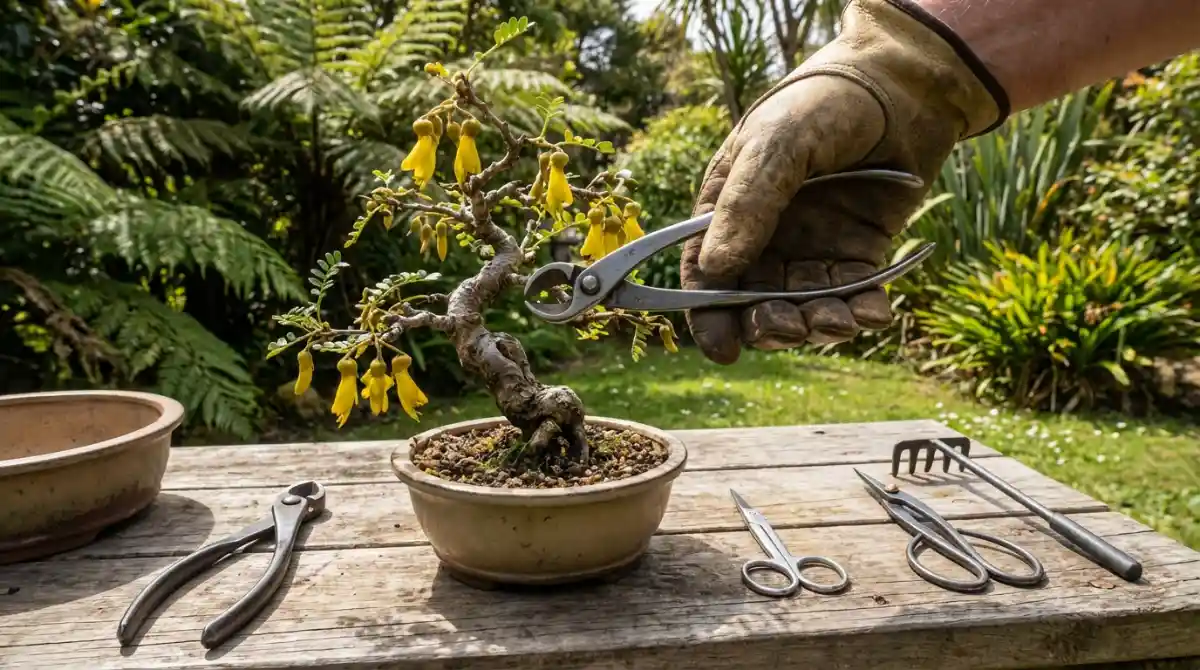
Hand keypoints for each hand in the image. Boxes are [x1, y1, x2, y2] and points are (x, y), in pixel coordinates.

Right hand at [682, 0, 1008, 363]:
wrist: (904, 85)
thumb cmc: (824, 103)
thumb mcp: (775, 144)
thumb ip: (747, 204)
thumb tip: (716, 269)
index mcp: (727, 208)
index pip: (706, 273)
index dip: (709, 316)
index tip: (723, 348)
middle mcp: (765, 234)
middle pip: (754, 301)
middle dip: (769, 324)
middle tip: (790, 327)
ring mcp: (812, 245)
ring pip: (803, 305)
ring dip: (817, 323)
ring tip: (837, 322)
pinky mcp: (859, 250)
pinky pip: (853, 293)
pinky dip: (861, 310)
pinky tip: (873, 314)